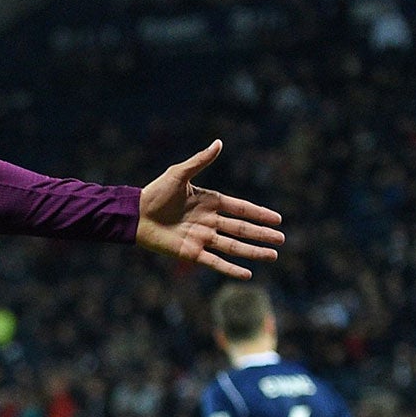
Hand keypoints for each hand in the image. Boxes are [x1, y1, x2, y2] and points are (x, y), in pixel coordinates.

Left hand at [136, 140, 283, 278]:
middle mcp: (209, 221)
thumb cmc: (154, 193)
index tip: (277, 219)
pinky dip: (230, 268)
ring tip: (273, 255)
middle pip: (241, 229)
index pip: (241, 209)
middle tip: (281, 240)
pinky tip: (247, 274)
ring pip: (233, 246)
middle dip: (262, 235)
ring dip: (253, 252)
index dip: (259, 214)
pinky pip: (214, 261)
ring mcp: (201, 238)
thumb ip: (199, 161)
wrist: (134, 215)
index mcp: (210, 202)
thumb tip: (219, 143)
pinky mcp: (191, 252)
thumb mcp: (178, 174)